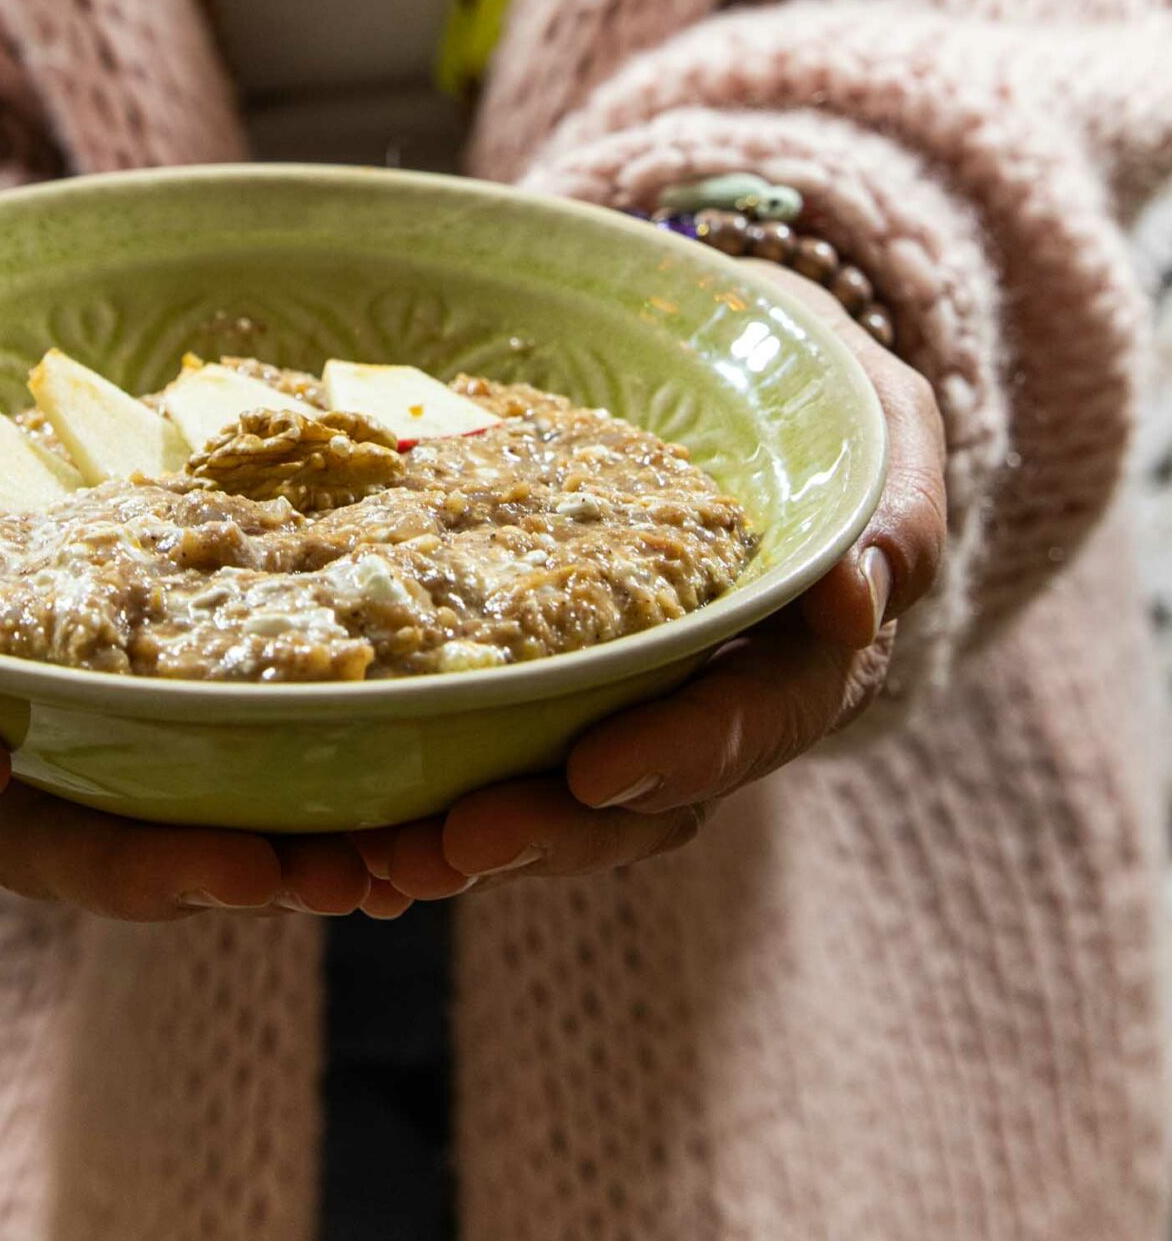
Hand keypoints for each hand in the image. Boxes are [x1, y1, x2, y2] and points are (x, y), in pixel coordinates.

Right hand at [0, 428, 408, 922]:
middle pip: (31, 840)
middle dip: (138, 868)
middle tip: (250, 874)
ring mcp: (42, 769)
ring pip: (137, 846)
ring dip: (247, 870)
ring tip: (363, 873)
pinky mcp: (126, 750)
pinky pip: (200, 804)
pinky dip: (286, 828)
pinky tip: (391, 835)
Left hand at [357, 275, 947, 900]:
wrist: (750, 377)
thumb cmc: (824, 398)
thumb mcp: (882, 431)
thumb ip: (894, 511)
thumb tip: (862, 597)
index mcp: (805, 655)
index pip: (753, 721)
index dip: (681, 752)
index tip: (597, 771)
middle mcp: (720, 706)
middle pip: (644, 803)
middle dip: (551, 833)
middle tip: (452, 845)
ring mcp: (635, 706)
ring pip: (565, 807)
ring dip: (476, 842)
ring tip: (378, 863)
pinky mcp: (556, 686)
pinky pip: (502, 759)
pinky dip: (431, 799)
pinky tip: (346, 835)